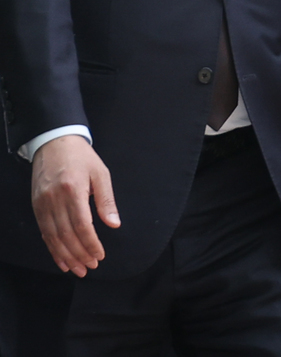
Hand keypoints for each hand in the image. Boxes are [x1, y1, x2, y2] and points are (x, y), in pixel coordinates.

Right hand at [31, 135, 118, 276]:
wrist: (54, 142)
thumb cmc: (81, 157)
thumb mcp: (101, 174)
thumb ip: (107, 200)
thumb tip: (114, 224)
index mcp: (73, 190)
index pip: (82, 225)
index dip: (91, 243)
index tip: (100, 255)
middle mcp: (54, 199)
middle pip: (66, 235)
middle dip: (79, 254)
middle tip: (90, 267)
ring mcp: (42, 203)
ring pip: (53, 237)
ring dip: (65, 256)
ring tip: (77, 269)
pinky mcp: (36, 205)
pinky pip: (44, 231)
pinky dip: (52, 248)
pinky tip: (61, 259)